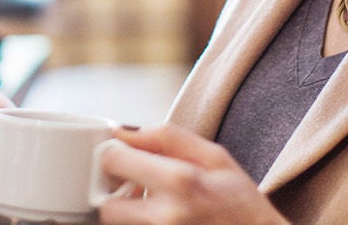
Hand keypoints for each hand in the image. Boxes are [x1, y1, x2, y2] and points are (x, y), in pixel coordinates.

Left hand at [97, 124, 287, 224]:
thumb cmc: (242, 202)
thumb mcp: (214, 157)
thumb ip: (165, 137)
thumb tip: (122, 132)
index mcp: (179, 182)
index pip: (113, 161)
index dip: (114, 155)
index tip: (125, 156)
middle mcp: (165, 217)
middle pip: (105, 205)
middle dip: (115, 194)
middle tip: (135, 186)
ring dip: (126, 214)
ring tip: (152, 205)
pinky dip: (139, 224)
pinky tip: (162, 219)